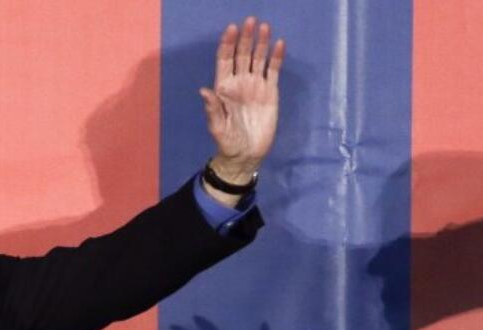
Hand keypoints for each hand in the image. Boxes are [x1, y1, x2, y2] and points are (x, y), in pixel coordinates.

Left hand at [200, 17, 283, 182]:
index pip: (225, 60)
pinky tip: (279, 44)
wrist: (246, 155)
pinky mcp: (270, 92)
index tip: (231, 29)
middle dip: (245, 38)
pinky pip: (273, 71)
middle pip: (242, 55)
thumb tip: (204, 90)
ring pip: (258, 59)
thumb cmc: (228, 142)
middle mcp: (240, 83)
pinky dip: (276, 57)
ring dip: (261, 43)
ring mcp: (255, 86)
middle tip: (250, 21)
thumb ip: (212, 109)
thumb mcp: (217, 128)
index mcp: (224, 88)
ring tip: (265, 27)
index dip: (227, 44)